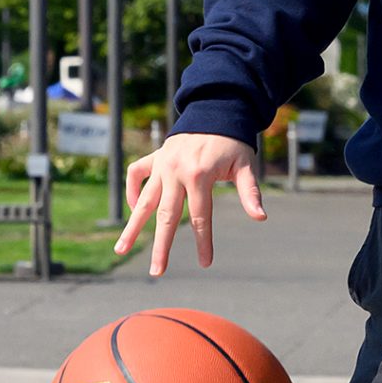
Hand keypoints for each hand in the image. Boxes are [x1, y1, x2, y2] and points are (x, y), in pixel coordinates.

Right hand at [115, 132, 266, 275]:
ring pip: (143, 201)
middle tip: (157, 273)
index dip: (203, 242)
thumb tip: (261, 218)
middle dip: (161, 247)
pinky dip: (132, 190)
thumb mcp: (246, 165)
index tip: (205, 263)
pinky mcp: (155, 156)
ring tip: (121, 250)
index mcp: (199, 176)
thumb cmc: (234, 142)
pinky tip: (135, 209)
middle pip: (167, 217)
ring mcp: (162, 164)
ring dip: (132, 226)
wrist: (217, 109)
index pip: (200, 217)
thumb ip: (250, 192)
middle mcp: (175, 172)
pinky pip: (136, 174)